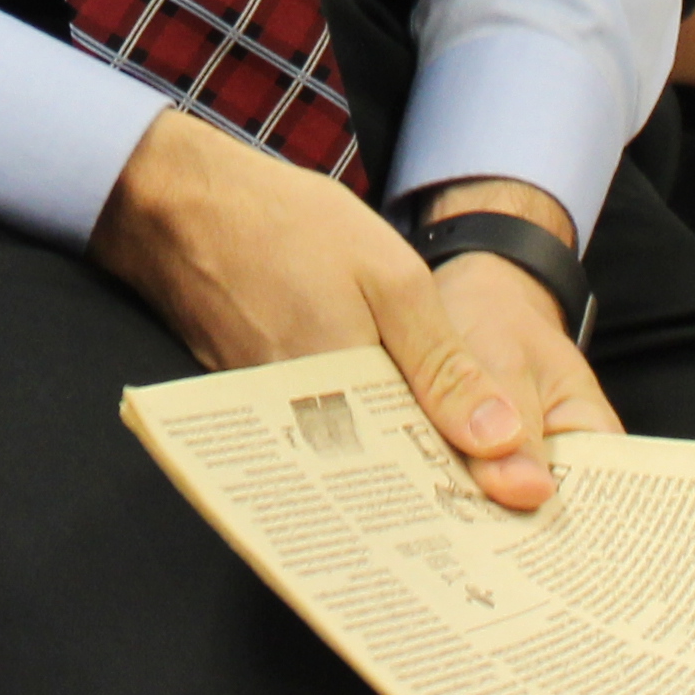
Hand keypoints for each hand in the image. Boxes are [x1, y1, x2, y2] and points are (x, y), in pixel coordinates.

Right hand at [88, 110, 616, 511]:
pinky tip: (379, 406)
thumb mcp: (391, 278)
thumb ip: (445, 366)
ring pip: (352, 458)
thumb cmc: (285, 227)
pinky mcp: (253, 409)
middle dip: (436, 473)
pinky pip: (317, 437)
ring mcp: (273, 422)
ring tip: (438, 436)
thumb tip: (498, 441)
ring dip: (396, 452)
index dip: (471, 479)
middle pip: (386, 476)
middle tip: (485, 465)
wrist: (180, 205)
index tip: (515, 489)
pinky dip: (354, 429)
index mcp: (344, 396)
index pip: (423, 471)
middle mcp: (303, 427)